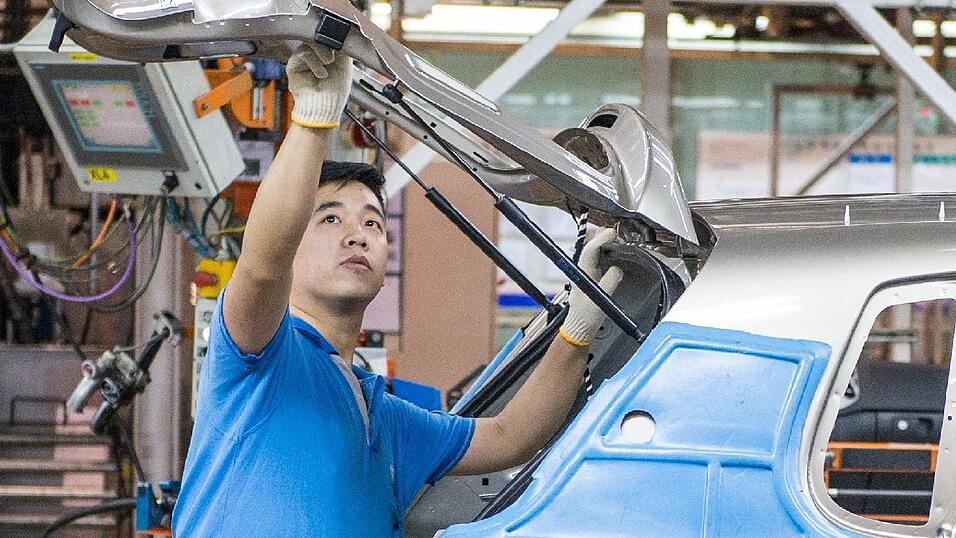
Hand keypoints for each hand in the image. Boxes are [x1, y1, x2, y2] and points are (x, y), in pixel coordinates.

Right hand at [286, 43, 352, 127]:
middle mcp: (313, 55)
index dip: (334, 38)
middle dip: (329, 44)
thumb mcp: (345, 67)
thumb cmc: (334, 94)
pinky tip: (321, 74)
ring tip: (328, 65)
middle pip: (318, 36)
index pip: (327, 37)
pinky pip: (304, 53)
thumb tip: (341, 34)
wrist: (324, 109)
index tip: (342, 44)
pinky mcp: (293, 65)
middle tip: (334, 57)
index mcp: (326, 54)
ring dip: (323, 54)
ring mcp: (303, 59)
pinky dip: (315, 63)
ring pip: (311, 43)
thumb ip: (343, 50)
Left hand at [559, 228, 623, 346]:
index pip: (590, 250)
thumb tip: (617, 269)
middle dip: (601, 235)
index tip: (613, 233)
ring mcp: (586, 272)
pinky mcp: (591, 277)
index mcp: (582, 273)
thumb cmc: (587, 316)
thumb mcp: (600, 300)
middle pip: (589, 245)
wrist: (580, 328)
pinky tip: (614, 251)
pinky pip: (597, 258)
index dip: (601, 239)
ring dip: (603, 242)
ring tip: (615, 239)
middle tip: (616, 233)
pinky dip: (605, 251)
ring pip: (592, 250)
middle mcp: (582, 269)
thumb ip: (610, 282)